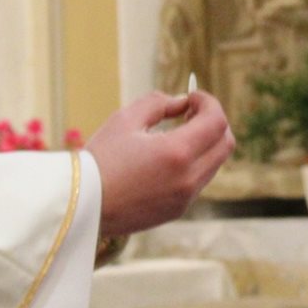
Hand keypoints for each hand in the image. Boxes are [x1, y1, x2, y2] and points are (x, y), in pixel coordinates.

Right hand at [88, 90, 234, 236]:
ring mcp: (185, 198)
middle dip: (213, 123)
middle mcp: (188, 178)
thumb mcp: (125, 119)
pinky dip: (193, 164)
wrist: (81, 205)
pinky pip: (198, 182)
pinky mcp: (177, 210)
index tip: (192, 97)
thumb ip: (158, 103)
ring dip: (204, 144)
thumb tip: (181, 102)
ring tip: (175, 134)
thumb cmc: (99, 159)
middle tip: (189, 113)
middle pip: (225, 144)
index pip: (217, 122)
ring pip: (213, 164)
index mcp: (177, 153)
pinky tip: (166, 158)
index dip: (209, 103)